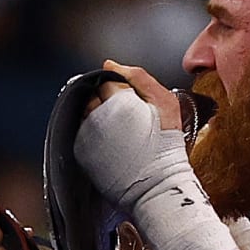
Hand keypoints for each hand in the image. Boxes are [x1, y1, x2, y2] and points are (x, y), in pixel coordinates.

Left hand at [74, 63, 240, 249]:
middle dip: (105, 101)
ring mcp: (87, 136)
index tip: (132, 104)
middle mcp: (96, 117)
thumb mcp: (165, 102)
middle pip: (92, 96)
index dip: (120, 89)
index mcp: (116, 101)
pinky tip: (111, 146)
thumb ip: (139, 77)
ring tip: (119, 134)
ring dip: (97, 118)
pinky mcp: (82, 154)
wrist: (157, 186)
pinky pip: (82, 135)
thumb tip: (110, 64)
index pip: (106, 81)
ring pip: (85, 115)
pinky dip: (93, 136)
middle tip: (126, 120)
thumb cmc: (167, 144)